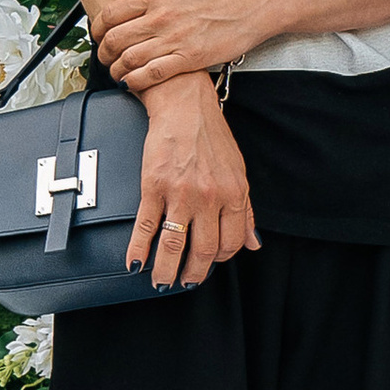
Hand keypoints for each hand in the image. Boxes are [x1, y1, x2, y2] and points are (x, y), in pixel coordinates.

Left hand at [97, 0, 268, 89]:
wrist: (250, 5)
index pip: (110, 14)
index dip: (96, 29)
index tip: (98, 36)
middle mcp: (161, 17)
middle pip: (115, 39)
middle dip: (103, 53)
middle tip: (105, 57)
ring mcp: (174, 38)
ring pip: (129, 59)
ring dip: (116, 69)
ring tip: (117, 72)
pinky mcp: (188, 58)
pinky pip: (151, 74)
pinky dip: (135, 81)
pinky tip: (132, 81)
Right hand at [129, 73, 257, 286]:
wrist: (184, 106)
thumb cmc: (211, 136)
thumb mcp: (238, 171)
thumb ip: (245, 210)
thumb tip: (253, 243)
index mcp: (234, 194)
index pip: (232, 242)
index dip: (220, 259)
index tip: (210, 264)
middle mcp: (210, 197)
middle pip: (204, 250)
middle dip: (193, 274)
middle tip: (184, 283)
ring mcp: (181, 194)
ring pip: (174, 246)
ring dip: (166, 271)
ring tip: (161, 282)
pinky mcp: (154, 187)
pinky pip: (147, 227)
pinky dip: (138, 249)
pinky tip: (135, 263)